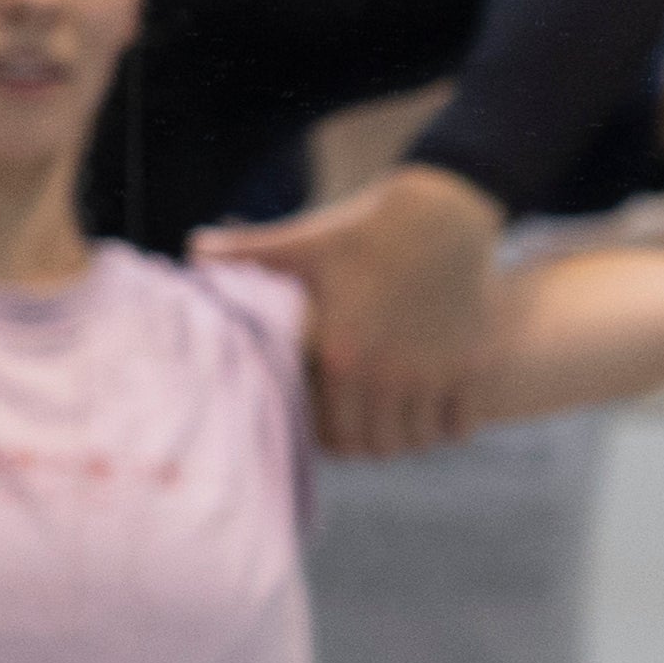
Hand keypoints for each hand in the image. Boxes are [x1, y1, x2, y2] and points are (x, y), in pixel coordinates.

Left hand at [207, 158, 502, 456]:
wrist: (441, 213)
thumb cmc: (363, 229)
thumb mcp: (303, 243)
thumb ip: (246, 254)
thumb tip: (193, 252)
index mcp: (343, 358)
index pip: (335, 438)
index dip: (329, 441)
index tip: (329, 428)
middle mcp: (390, 375)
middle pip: (378, 449)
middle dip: (367, 444)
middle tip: (362, 428)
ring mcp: (434, 373)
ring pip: (418, 443)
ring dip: (406, 440)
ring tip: (396, 423)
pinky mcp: (470, 365)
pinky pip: (459, 427)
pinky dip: (446, 428)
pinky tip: (434, 412)